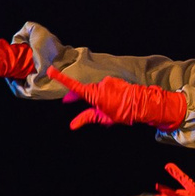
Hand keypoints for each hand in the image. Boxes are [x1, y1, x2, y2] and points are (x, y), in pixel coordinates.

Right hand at [50, 68, 187, 130]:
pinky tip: (109, 102)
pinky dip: (103, 93)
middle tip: (68, 102)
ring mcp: (109, 81)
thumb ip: (87, 118)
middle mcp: (100, 85)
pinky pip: (105, 86)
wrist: (144, 104)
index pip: (74, 86)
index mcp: (95, 94)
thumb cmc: (123, 113)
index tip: (51, 70)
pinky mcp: (115, 80)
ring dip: (93, 96)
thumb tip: (72, 125)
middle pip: (84, 89)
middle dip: (76, 96)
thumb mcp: (104, 117)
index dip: (61, 79)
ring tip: (100, 107)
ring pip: (95, 89)